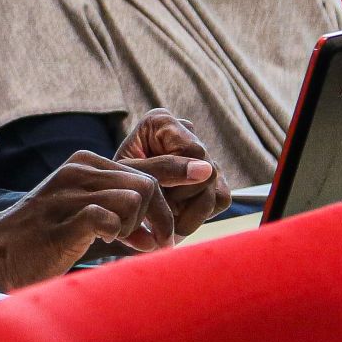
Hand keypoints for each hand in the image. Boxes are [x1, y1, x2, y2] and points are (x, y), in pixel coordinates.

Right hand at [0, 153, 176, 291]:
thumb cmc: (41, 239)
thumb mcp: (82, 216)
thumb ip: (121, 219)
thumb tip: (157, 236)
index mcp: (85, 163)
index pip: (145, 172)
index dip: (163, 205)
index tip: (165, 234)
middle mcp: (79, 171)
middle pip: (147, 184)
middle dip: (158, 218)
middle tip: (152, 244)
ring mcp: (69, 193)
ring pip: (135, 199)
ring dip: (136, 227)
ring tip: (118, 241)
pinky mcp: (63, 220)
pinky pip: (109, 218)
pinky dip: (116, 233)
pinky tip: (103, 242)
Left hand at [118, 108, 227, 235]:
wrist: (121, 201)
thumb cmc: (120, 184)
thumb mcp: (131, 175)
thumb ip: (162, 169)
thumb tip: (207, 169)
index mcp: (162, 122)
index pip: (193, 152)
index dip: (180, 180)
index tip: (161, 196)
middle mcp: (186, 131)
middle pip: (208, 173)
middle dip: (183, 200)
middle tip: (160, 213)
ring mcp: (203, 154)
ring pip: (217, 191)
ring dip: (190, 214)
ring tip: (165, 219)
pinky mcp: (214, 177)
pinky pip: (221, 200)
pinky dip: (199, 215)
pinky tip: (177, 214)